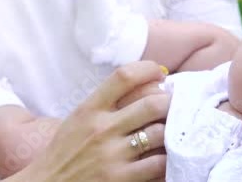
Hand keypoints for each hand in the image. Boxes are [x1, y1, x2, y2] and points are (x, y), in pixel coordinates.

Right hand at [18, 62, 169, 181]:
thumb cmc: (65, 152)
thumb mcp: (78, 120)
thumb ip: (103, 105)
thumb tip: (141, 86)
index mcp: (89, 109)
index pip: (123, 76)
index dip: (148, 69)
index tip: (159, 73)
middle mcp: (102, 128)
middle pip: (151, 104)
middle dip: (170, 102)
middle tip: (176, 105)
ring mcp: (113, 155)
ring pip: (160, 134)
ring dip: (172, 131)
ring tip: (175, 130)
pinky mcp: (122, 179)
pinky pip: (159, 165)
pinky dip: (168, 159)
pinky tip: (168, 157)